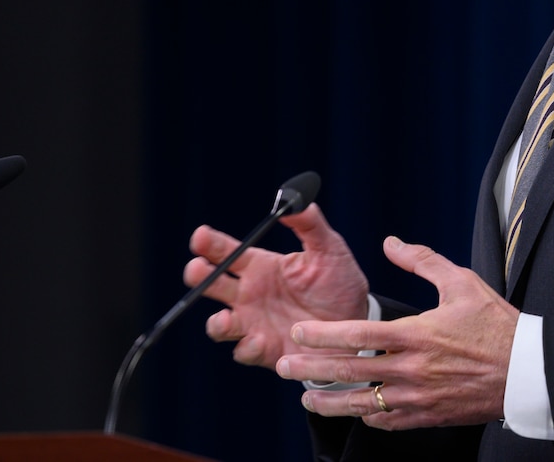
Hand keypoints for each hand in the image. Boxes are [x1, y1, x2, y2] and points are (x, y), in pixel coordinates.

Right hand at [184, 203, 370, 369]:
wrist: (356, 321)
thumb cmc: (339, 282)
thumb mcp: (330, 249)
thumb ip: (310, 225)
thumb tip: (294, 202)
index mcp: (261, 267)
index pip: (229, 252)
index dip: (211, 243)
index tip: (200, 235)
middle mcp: (251, 295)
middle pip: (212, 285)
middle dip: (199, 276)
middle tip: (196, 269)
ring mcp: (254, 323)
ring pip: (220, 324)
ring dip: (218, 322)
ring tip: (224, 318)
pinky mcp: (265, 349)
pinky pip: (245, 351)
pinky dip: (247, 347)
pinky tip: (258, 341)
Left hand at [276, 236, 519, 429]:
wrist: (528, 371)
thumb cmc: (496, 325)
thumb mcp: (462, 282)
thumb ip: (422, 261)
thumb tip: (391, 242)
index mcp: (416, 334)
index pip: (356, 335)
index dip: (322, 335)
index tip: (299, 332)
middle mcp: (411, 369)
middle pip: (349, 372)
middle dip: (310, 369)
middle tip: (283, 366)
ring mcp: (418, 398)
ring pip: (361, 404)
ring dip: (329, 401)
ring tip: (306, 397)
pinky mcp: (428, 416)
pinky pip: (387, 422)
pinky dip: (367, 417)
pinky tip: (355, 411)